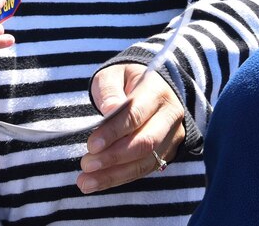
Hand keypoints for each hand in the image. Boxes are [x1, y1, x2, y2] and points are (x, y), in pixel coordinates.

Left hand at [77, 64, 185, 193]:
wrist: (149, 88)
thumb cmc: (125, 81)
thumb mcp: (113, 75)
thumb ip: (109, 90)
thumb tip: (110, 109)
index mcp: (157, 90)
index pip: (136, 115)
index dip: (114, 132)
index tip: (91, 145)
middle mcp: (170, 115)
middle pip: (146, 142)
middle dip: (114, 157)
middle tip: (86, 164)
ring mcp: (172, 137)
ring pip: (145, 161)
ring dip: (114, 174)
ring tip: (86, 181)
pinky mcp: (166, 153)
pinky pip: (143, 170)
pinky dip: (119, 178)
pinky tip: (97, 182)